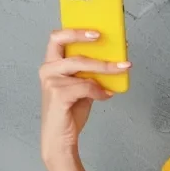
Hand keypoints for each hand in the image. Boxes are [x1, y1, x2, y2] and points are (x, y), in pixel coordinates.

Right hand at [39, 29, 130, 164]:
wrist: (60, 140)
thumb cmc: (68, 113)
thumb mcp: (81, 88)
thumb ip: (89, 74)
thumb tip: (112, 61)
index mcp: (51, 66)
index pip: (57, 38)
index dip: (75, 31)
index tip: (95, 30)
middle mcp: (47, 70)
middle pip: (64, 43)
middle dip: (84, 37)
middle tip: (104, 38)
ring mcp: (51, 82)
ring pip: (81, 64)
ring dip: (104, 66)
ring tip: (121, 68)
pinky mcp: (58, 95)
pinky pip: (86, 86)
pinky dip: (99, 90)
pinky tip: (105, 95)